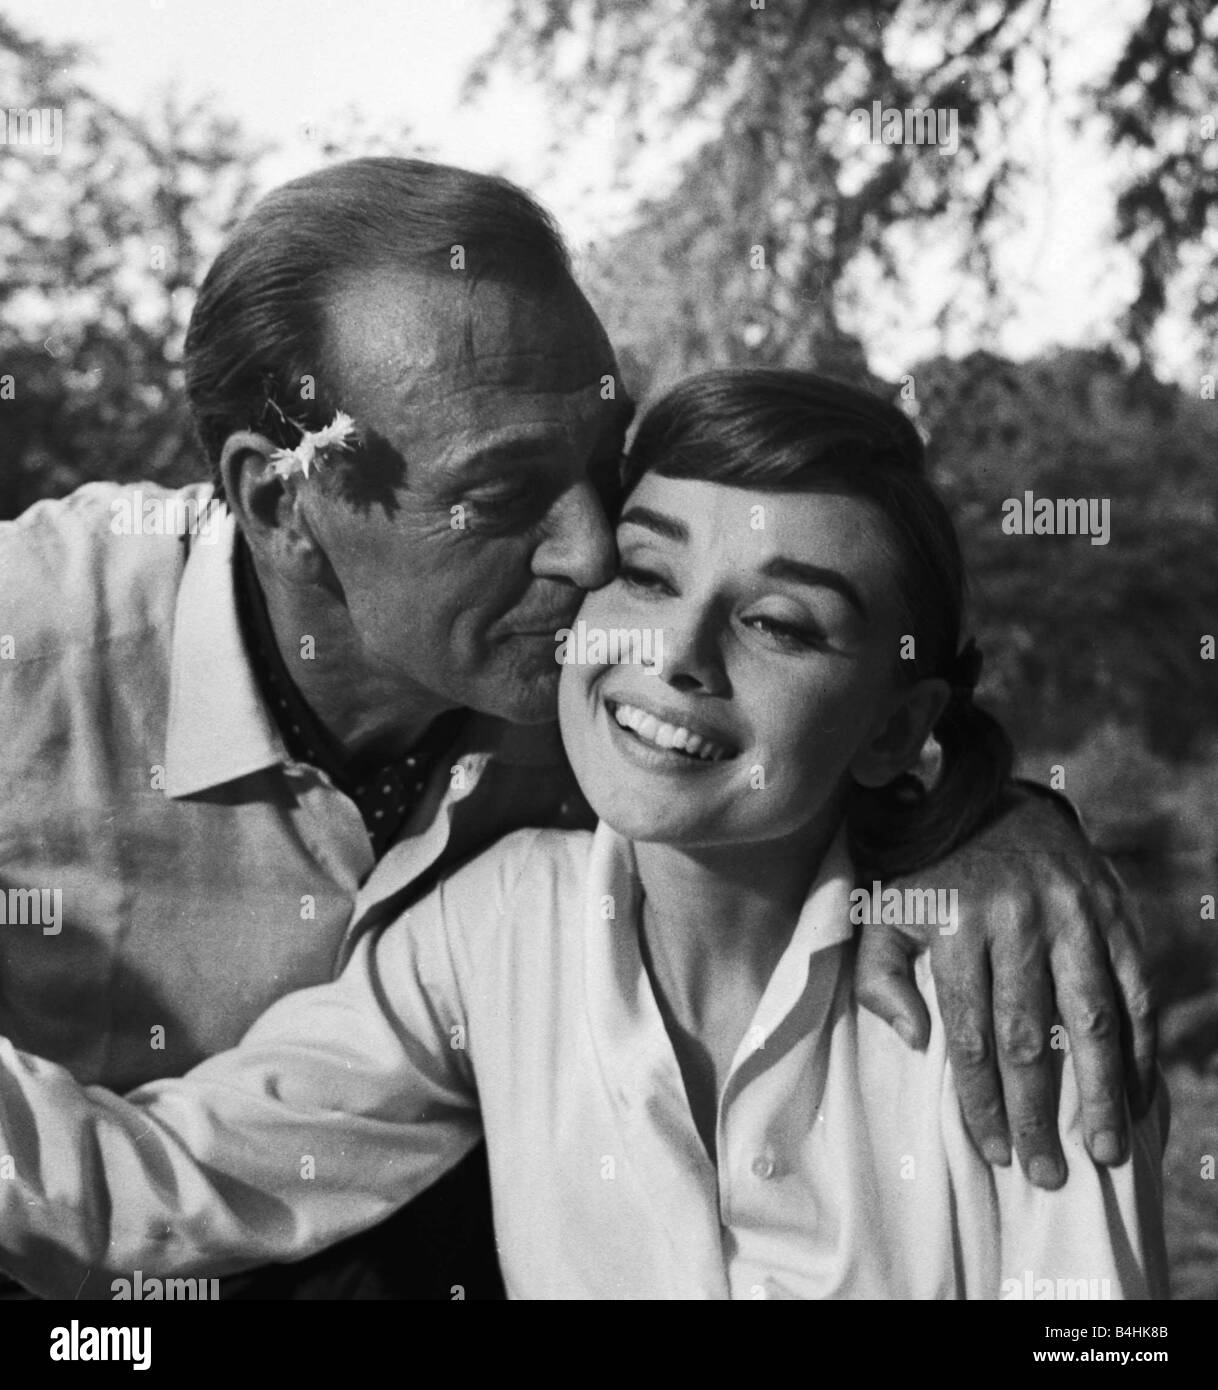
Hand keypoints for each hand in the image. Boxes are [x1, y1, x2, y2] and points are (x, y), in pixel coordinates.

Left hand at [855, 785, 1156, 1189]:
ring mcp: (1071, 911)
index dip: (983, 1098)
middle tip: (1049, 1173)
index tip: (992, 1151)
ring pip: (1092, 1015)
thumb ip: (879, 975)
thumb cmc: (922, 870)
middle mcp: (1018, 919)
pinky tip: (1139, 1088)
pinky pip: (1132, 983)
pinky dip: (1140, 1040)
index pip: (970, 1032)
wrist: (982, 792)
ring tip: (1106, 1148)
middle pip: (1031, 1035)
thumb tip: (917, 1041)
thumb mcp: (879, 910)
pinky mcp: (1109, 905)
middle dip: (1040, 1112)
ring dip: (1101, 1089)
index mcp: (956, 924)